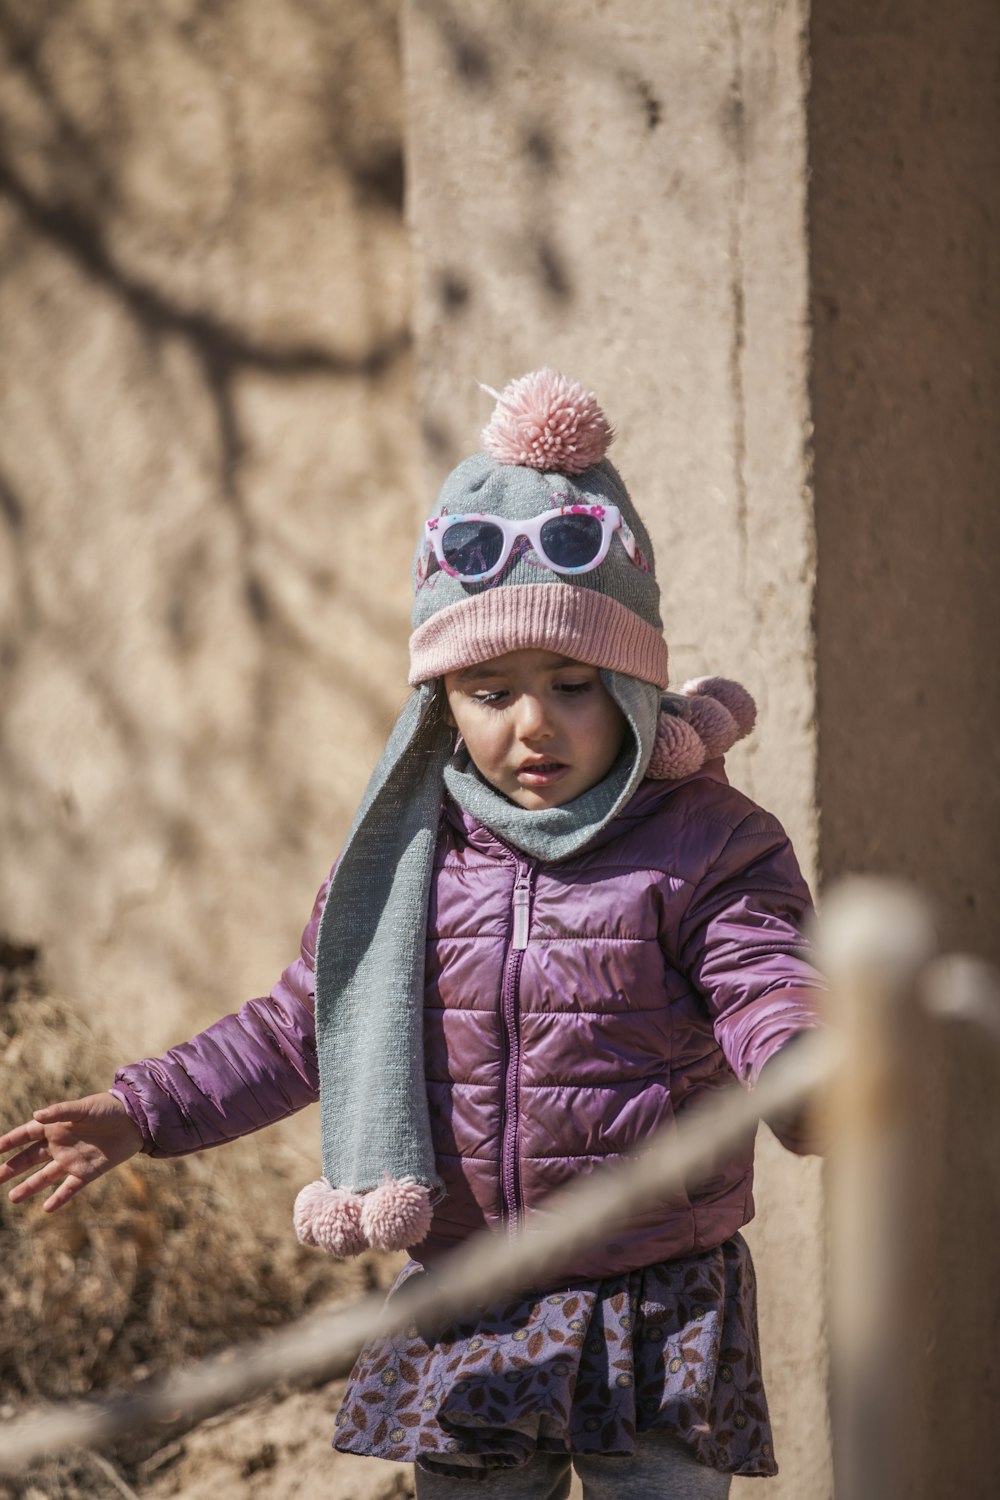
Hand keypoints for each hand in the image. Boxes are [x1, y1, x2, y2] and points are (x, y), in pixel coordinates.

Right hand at [0, 1092, 143, 1212]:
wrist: (135, 1120)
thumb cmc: (107, 1108)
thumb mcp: (83, 1108)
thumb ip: (60, 1112)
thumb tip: (36, 1115)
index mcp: (56, 1126)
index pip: (26, 1135)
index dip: (9, 1142)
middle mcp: (60, 1144)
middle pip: (30, 1158)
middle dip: (11, 1168)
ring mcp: (73, 1159)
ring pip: (45, 1176)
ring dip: (29, 1187)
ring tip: (12, 1198)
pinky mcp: (88, 1172)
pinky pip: (70, 1188)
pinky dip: (59, 1198)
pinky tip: (46, 1208)